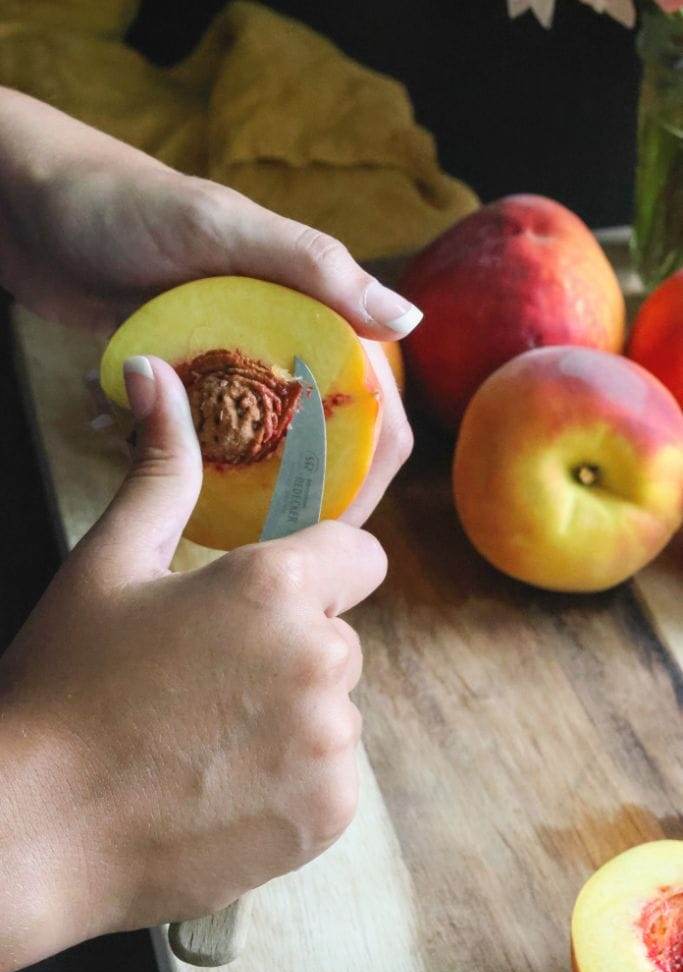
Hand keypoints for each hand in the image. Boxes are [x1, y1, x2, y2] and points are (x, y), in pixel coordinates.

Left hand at [0, 88, 415, 521]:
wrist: (32, 203)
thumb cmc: (124, 202)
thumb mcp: (222, 226)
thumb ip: (313, 267)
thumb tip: (408, 321)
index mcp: (307, 299)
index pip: (371, 385)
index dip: (373, 446)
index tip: (347, 504)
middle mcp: (277, 332)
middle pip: (324, 424)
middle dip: (313, 478)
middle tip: (282, 528)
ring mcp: (227, 356)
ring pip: (264, 435)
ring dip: (251, 474)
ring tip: (233, 517)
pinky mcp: (182, 374)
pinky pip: (203, 428)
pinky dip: (190, 452)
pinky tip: (169, 477)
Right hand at [0, 358, 386, 971]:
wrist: (38, 831)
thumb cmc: (66, 688)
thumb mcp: (109, 563)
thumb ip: (160, 466)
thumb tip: (155, 374)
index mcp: (276, 585)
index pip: (360, 552)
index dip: (322, 567)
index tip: (275, 593)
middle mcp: (321, 658)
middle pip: (339, 635)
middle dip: (290, 645)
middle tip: (206, 677)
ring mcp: (332, 741)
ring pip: (335, 705)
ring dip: (290, 714)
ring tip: (205, 736)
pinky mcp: (331, 810)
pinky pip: (333, 773)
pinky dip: (293, 778)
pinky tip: (221, 784)